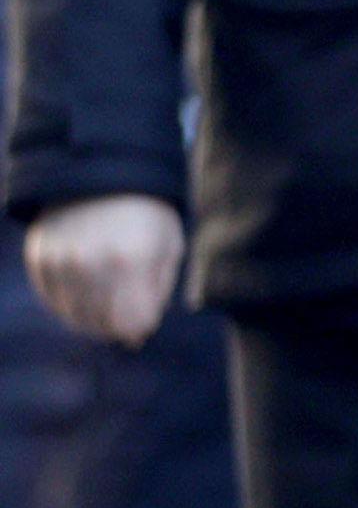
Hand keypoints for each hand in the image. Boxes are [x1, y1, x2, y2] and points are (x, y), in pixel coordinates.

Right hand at [25, 195, 184, 347]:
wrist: (102, 170)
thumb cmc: (148, 213)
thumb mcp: (169, 250)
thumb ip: (157, 296)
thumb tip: (136, 337)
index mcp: (131, 261)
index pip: (131, 324)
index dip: (140, 326)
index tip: (143, 313)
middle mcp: (90, 263)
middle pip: (101, 324)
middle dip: (117, 323)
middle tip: (124, 302)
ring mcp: (60, 259)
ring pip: (74, 316)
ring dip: (92, 315)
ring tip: (106, 293)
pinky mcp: (39, 255)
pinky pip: (51, 299)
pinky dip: (68, 301)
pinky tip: (84, 286)